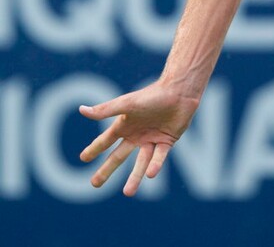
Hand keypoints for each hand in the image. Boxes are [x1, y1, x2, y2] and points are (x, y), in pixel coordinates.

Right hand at [79, 80, 198, 195]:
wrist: (180, 91)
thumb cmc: (152, 95)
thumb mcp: (127, 104)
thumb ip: (105, 110)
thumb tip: (82, 110)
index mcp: (125, 124)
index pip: (106, 140)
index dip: (94, 149)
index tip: (83, 159)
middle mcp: (136, 134)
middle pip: (118, 156)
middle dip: (106, 169)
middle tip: (94, 184)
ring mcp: (151, 138)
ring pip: (141, 162)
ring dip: (134, 177)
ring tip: (128, 193)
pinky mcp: (167, 141)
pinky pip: (159, 157)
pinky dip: (155, 165)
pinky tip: (150, 175)